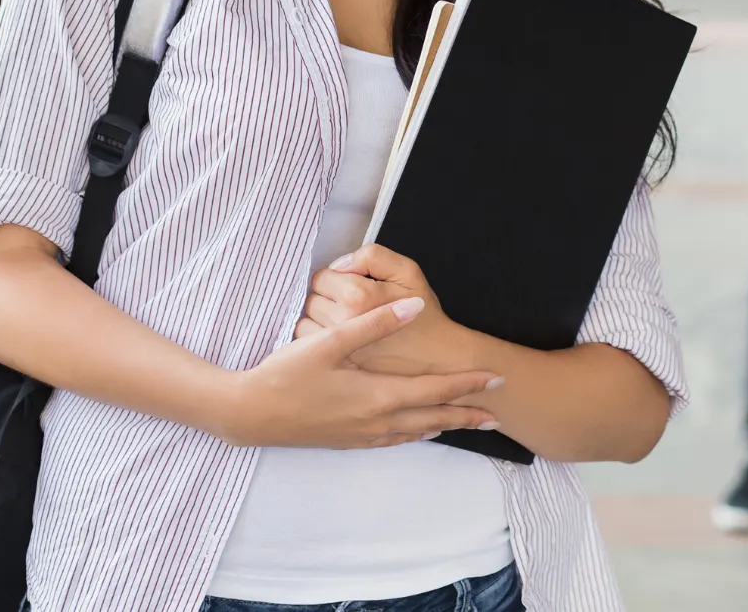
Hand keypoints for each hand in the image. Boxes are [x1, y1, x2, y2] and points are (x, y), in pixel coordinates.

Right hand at [217, 297, 501, 448]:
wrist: (250, 414)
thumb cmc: (287, 375)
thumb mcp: (330, 342)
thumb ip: (376, 322)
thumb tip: (416, 306)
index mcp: (378, 396)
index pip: (435, 390)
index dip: (468, 384)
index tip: (497, 380)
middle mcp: (377, 421)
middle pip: (434, 417)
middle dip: (467, 414)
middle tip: (497, 415)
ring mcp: (362, 435)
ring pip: (416, 431)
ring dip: (444, 425)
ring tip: (466, 422)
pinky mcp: (348, 441)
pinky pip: (395, 438)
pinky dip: (416, 431)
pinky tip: (418, 428)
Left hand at [297, 244, 469, 377]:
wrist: (437, 361)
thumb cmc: (423, 314)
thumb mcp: (408, 272)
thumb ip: (372, 256)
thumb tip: (338, 265)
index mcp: (358, 296)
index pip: (322, 277)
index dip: (337, 278)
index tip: (352, 287)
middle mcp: (343, 322)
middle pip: (311, 299)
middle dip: (327, 299)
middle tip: (350, 306)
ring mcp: (337, 348)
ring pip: (305, 322)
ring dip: (319, 320)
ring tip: (343, 324)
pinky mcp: (335, 367)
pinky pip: (309, 346)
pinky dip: (317, 341)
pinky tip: (338, 341)